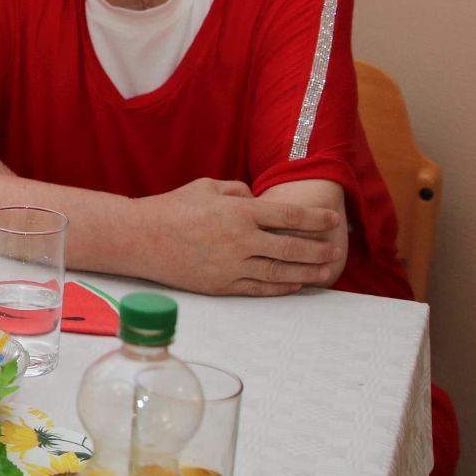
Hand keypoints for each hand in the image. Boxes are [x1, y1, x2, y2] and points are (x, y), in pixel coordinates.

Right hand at [140, 178, 345, 295]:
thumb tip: (257, 199)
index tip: (333, 221)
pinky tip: (295, 284)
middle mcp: (240, 241)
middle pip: (291, 248)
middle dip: (318, 250)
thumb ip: (238, 191)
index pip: (289, 216)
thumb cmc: (172, 208)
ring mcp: (231, 266)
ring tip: (325, 273)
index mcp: (238, 212)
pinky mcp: (221, 285)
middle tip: (336, 252)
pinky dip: (281, 287)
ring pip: (280, 272)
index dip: (315, 219)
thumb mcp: (206, 187)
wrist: (140, 238)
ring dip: (307, 273)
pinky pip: (259, 288)